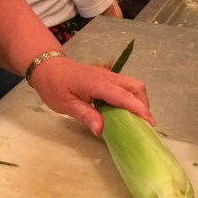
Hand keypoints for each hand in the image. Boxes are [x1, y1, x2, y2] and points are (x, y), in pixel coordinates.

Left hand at [29, 56, 153, 135]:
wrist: (47, 67)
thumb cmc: (54, 86)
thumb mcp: (66, 104)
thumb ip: (86, 115)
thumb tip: (101, 130)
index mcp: (97, 83)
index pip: (123, 96)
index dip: (138, 109)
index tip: (150, 123)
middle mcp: (107, 77)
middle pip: (135, 86)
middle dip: (143, 105)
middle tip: (141, 124)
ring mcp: (108, 75)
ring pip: (133, 85)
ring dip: (138, 101)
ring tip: (134, 120)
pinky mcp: (107, 78)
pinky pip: (126, 86)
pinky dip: (131, 98)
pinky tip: (124, 112)